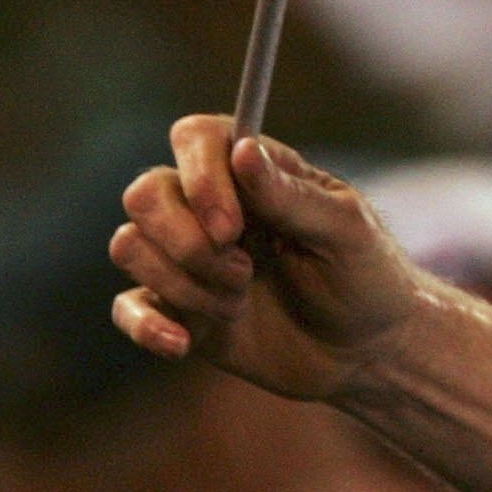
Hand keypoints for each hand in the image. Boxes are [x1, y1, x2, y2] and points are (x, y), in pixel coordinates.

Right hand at [110, 115, 421, 401]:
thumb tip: (242, 149)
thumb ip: (292, 196)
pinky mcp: (178, 309)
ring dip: (182, 283)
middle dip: (185, 240)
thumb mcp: (346, 233)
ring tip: (239, 303)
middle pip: (146, 193)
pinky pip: (126, 307)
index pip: (195, 138)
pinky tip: (184, 343)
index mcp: (254, 172)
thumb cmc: (365, 277)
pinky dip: (145, 326)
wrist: (365, 353)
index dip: (199, 177)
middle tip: (244, 271)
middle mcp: (211, 207)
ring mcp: (190, 258)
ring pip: (129, 246)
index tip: (232, 228)